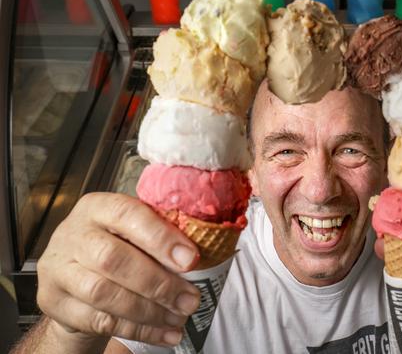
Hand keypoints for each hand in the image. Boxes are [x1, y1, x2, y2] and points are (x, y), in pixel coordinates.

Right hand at [37, 192, 200, 348]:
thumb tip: (210, 250)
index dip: (160, 237)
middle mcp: (73, 234)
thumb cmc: (115, 248)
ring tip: (179, 318)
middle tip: (190, 299)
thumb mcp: (132, 232)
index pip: (128, 214)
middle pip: (113, 259)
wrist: (71, 280)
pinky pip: (100, 321)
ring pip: (104, 294)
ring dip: (150, 311)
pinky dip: (139, 330)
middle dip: (158, 283)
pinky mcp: (53, 301)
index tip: (191, 259)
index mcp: (98, 207)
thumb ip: (161, 235)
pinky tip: (164, 333)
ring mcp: (58, 269)